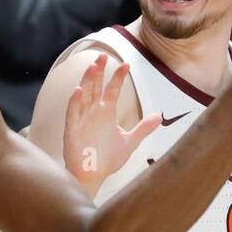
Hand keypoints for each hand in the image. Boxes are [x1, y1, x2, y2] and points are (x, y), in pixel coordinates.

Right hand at [62, 55, 161, 188]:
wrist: (92, 176)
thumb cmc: (107, 159)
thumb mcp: (129, 142)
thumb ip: (143, 128)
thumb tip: (159, 117)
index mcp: (106, 113)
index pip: (112, 90)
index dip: (118, 77)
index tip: (126, 64)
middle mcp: (93, 113)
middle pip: (95, 87)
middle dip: (99, 71)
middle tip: (103, 55)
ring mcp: (81, 120)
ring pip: (83, 96)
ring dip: (87, 81)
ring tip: (92, 66)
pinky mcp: (72, 130)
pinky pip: (72, 113)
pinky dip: (75, 102)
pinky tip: (78, 91)